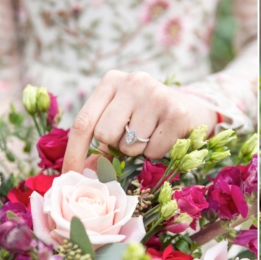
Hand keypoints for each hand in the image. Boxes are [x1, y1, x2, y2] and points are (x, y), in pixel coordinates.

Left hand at [62, 70, 218, 172]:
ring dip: (138, 150)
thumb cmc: (146, 117)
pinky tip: (165, 135)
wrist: (191, 109)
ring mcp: (155, 94)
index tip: (69, 177)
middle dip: (115, 146)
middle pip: (104, 134)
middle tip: (131, 137)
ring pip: (128, 146)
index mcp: (111, 81)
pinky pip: (152, 151)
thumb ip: (98, 144)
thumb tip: (80, 173)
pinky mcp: (175, 111)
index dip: (74, 153)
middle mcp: (133, 81)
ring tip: (150, 133)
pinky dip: (156, 152)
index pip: (83, 122)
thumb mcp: (119, 121)